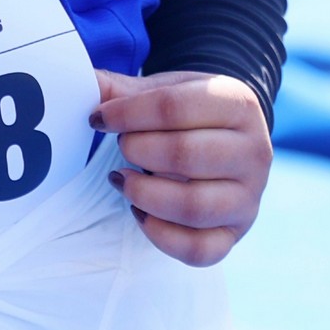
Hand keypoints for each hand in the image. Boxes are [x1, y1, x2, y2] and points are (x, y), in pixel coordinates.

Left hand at [91, 69, 271, 267]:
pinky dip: (160, 235)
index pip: (175, 107)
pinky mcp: (234, 234)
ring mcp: (248, 198)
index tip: (99, 119)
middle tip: (121, 146)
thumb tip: (74, 80)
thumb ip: (122, 90)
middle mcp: (255, 152)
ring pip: (193, 206)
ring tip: (121, 179)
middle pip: (185, 155)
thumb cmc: (190, 113)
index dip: (127, 113)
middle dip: (137, 151)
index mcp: (238, 104)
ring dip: (144, 194)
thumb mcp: (165, 89)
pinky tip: (139, 212)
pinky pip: (198, 250)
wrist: (227, 138)